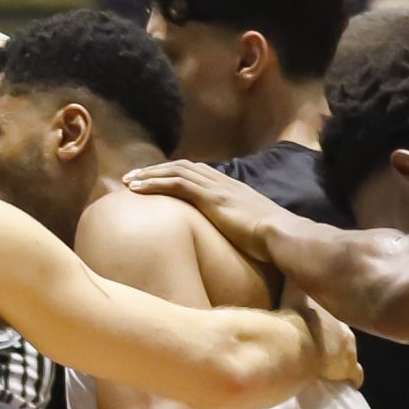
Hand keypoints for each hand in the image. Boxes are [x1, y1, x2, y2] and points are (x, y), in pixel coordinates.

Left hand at [123, 157, 297, 267]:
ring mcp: (216, 187)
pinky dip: (154, 183)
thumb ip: (237, 227)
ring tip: (128, 181)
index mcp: (230, 187)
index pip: (196, 172)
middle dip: (155, 170)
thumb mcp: (249, 229)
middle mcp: (222, 181)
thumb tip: (231, 241)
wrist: (280, 235)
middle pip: (181, 167)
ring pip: (175, 172)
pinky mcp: (210, 197)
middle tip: (132, 177)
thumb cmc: (269, 240)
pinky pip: (176, 184)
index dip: (173, 174)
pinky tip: (137, 189)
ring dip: (149, 174)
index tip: (155, 180)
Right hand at [291, 289, 362, 387]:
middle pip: (345, 335)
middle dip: (336, 340)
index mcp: (332, 314)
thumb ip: (292, 281)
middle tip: (323, 346)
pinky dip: (352, 379)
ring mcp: (349, 351)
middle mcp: (345, 330)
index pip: (335, 319)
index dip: (327, 324)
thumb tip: (287, 266)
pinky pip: (355, 376)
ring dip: (342, 359)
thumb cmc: (293, 319)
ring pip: (350, 354)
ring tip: (330, 365)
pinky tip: (349, 384)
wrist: (297, 345)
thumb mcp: (292, 293)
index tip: (320, 328)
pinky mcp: (347, 369)